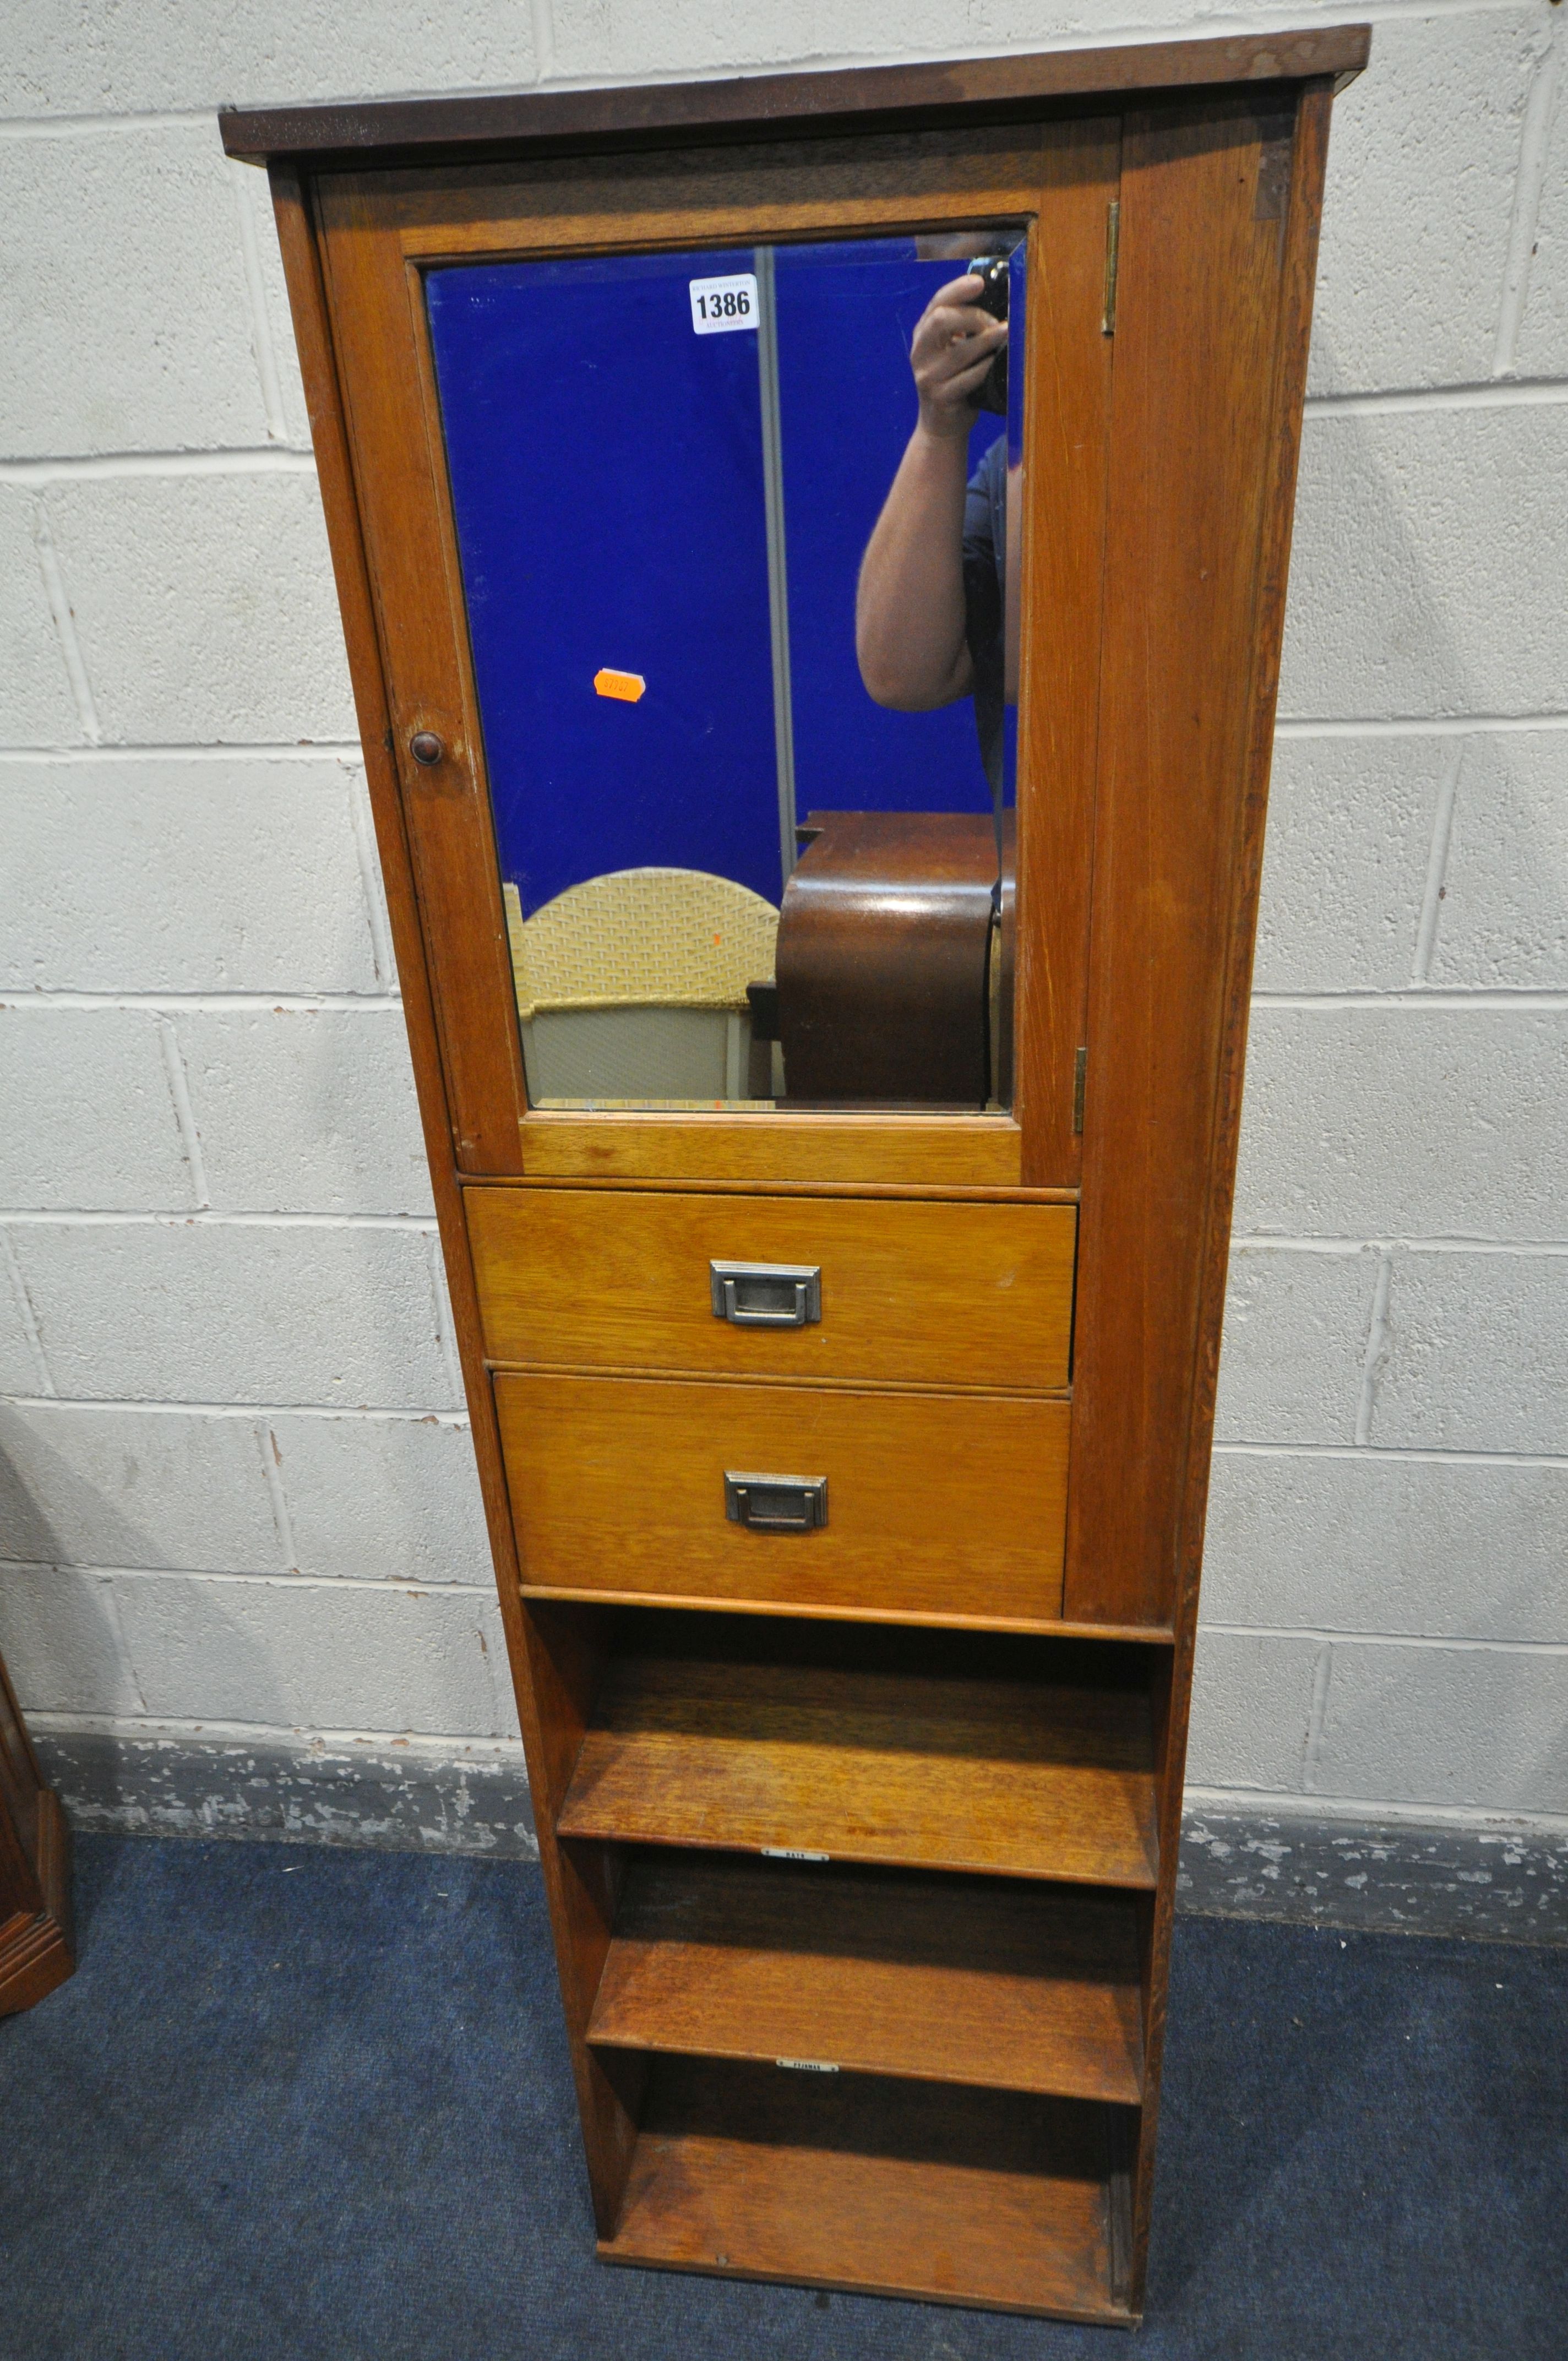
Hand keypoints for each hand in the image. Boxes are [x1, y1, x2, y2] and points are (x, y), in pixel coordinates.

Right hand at [909, 272, 1007, 440]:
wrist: (941, 425)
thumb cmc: (954, 381)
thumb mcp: (951, 350)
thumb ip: (963, 327)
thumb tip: (998, 299)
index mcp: (923, 335)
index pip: (936, 303)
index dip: (957, 289)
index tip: (980, 283)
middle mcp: (920, 353)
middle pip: (941, 320)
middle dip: (973, 315)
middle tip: (996, 321)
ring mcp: (927, 377)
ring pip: (959, 351)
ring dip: (987, 339)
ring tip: (1007, 332)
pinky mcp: (940, 397)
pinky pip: (968, 378)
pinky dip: (986, 368)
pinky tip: (998, 361)